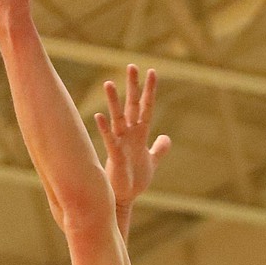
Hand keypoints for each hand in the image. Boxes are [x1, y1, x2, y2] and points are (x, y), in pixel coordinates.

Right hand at [95, 65, 170, 214]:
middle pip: (132, 106)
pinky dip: (104, 128)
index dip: (150, 91)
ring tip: (109, 84)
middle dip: (133, 87)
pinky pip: (109, 139)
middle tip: (132, 66)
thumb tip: (166, 138)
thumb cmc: (135, 179)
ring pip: (118, 118)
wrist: (125, 197)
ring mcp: (121, 142)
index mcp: (140, 133)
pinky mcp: (115, 155)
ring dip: (114, 102)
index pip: (146, 107)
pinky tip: (99, 116)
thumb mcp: (152, 161)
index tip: (152, 72)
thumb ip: (159, 148)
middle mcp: (130, 134)